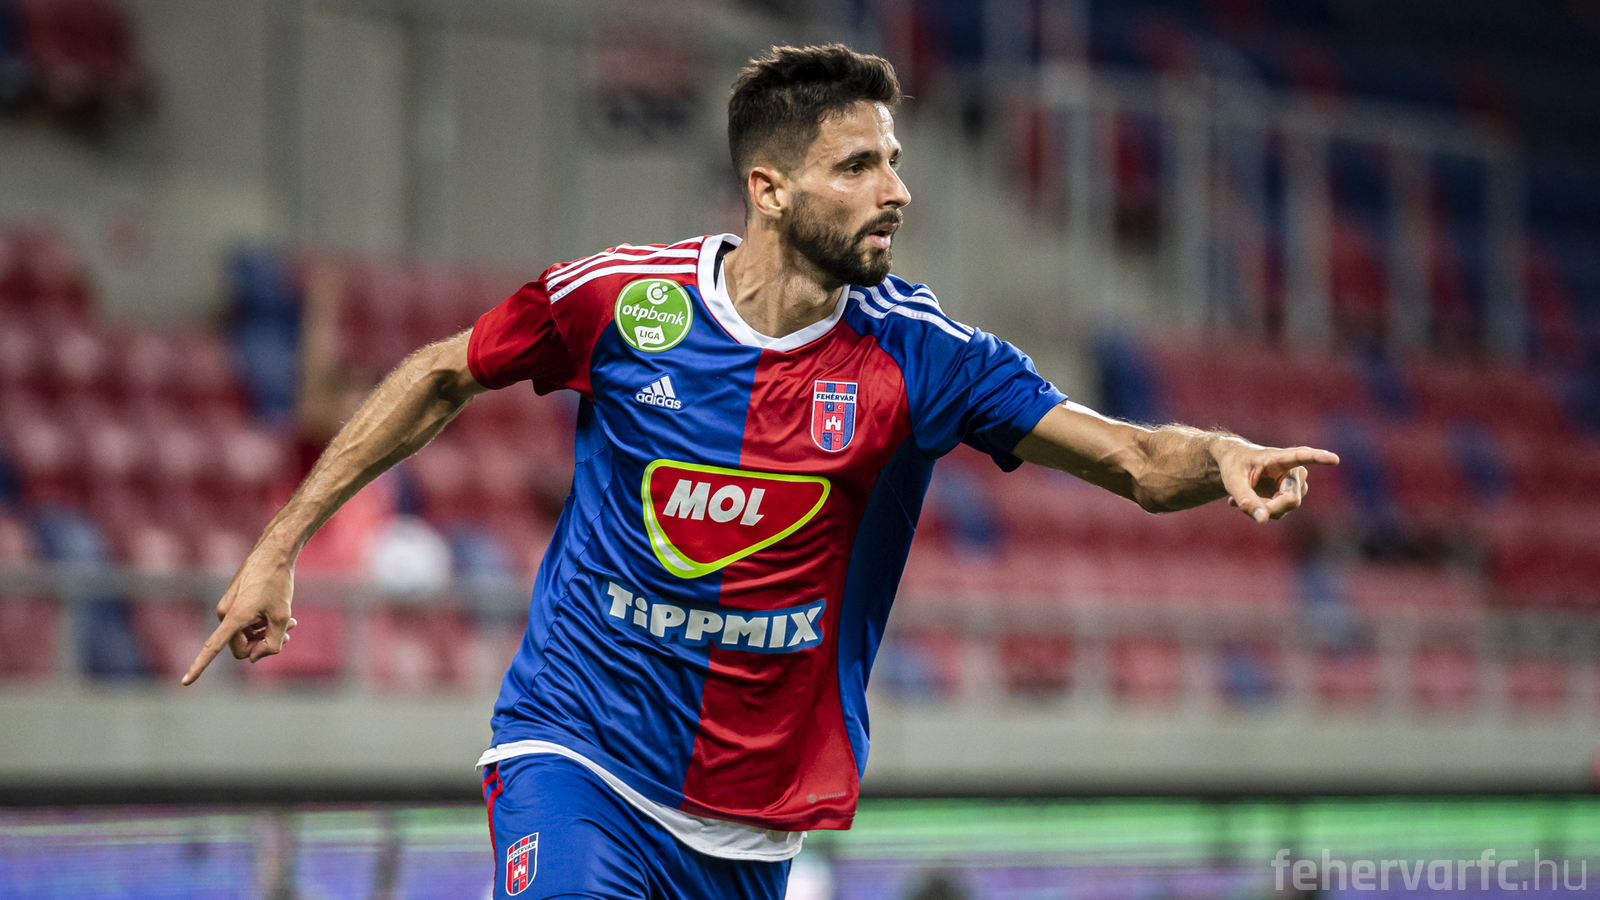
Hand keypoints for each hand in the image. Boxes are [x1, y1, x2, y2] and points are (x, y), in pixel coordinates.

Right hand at [182, 549, 298, 684]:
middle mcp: (224, 614)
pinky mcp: (233, 602)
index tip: (185, 683)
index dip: (199, 667)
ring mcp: (227, 608)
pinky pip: (245, 624)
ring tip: (291, 624)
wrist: (274, 553)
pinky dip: (261, 624)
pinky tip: (282, 616)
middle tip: (288, 635)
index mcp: (233, 618)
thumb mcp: (282, 617)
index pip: (212, 648)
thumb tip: (256, 657)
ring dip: (265, 634)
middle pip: (241, 648)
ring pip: (245, 635)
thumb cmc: (278, 583)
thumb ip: (273, 643)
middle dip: (262, 645)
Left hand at [1214, 442, 1339, 522]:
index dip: (1318, 458)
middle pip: (1292, 498)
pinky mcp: (1291, 494)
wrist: (1233, 463)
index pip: (1301, 456)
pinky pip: (1281, 511)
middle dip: (1270, 507)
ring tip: (1241, 498)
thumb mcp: (1232, 482)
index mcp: (1278, 457)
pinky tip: (1244, 503)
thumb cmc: (1233, 467)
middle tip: (1242, 505)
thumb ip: (1246, 500)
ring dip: (1265, 508)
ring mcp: (1295, 483)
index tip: (1334, 459)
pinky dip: (1263, 511)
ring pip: (1288, 506)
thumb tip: (1263, 521)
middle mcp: (1293, 469)